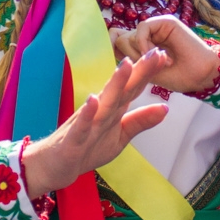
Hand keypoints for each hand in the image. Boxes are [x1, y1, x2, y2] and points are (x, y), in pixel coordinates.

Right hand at [20, 50, 170, 197]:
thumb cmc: (86, 148)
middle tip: (154, 52)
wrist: (53, 166)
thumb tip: (165, 107)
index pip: (132, 88)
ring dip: (114, 84)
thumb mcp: (120, 136)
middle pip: (121, 89)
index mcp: (112, 109)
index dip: (147, 73)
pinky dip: (87, 113)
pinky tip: (93, 99)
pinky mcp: (73, 139)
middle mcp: (100, 111)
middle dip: (137, 71)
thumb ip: (140, 121)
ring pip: (103, 102)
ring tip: (126, 65)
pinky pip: (81, 125)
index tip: (164, 55)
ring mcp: (86, 123)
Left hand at [112, 15, 219, 94]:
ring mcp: (156, 27)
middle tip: (146, 68)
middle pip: (119, 38)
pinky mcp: (165, 21)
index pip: (116, 40)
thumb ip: (128, 57)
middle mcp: (147, 34)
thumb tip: (111, 40)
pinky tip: (156, 54)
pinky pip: (142, 28)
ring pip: (128, 36)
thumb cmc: (178, 77)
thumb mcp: (145, 71)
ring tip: (158, 63)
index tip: (112, 64)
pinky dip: (145, 43)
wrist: (202, 76)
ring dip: (140, 54)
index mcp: (142, 45)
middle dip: (128, 57)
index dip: (110, 49)